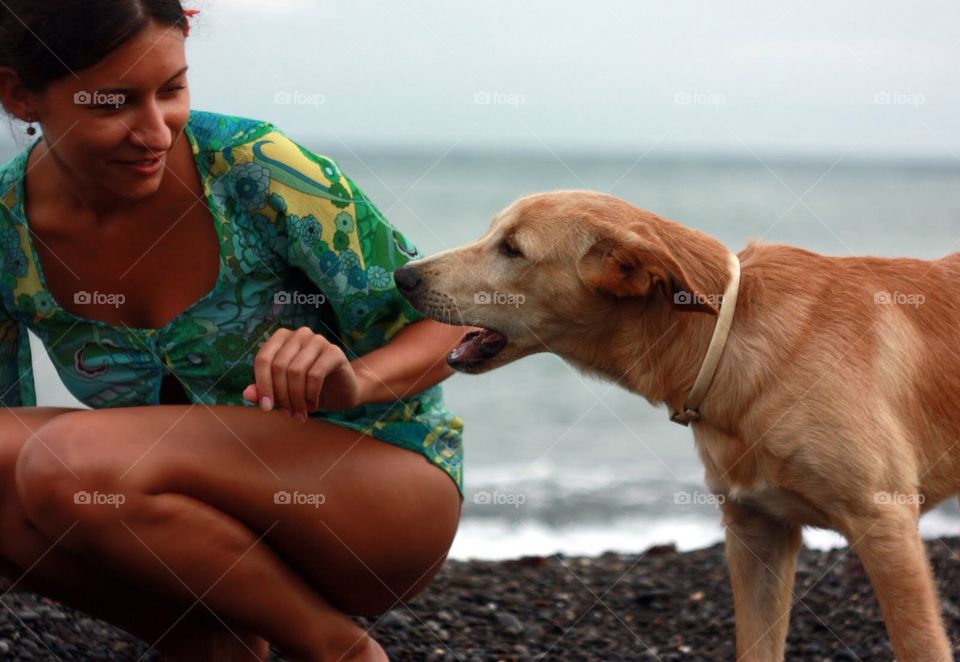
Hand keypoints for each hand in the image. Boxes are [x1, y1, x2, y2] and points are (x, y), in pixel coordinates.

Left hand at [242, 327, 360, 421]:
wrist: (341, 392)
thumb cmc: (307, 389)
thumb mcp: (283, 391)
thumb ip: (263, 390)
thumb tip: (246, 394)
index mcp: (282, 338)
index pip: (263, 359)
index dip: (262, 385)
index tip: (266, 408)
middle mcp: (300, 334)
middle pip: (279, 366)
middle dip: (281, 396)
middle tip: (288, 414)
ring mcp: (318, 340)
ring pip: (296, 372)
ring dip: (296, 399)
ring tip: (300, 413)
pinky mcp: (334, 352)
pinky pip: (315, 376)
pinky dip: (311, 396)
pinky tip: (313, 406)